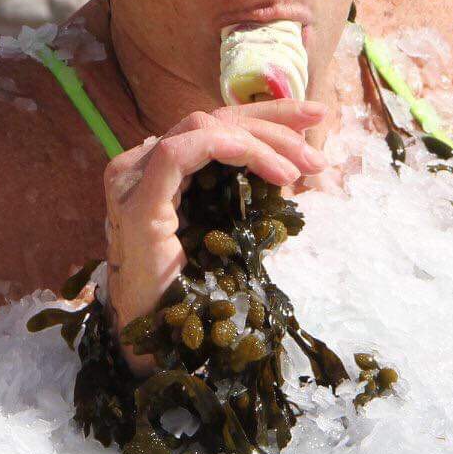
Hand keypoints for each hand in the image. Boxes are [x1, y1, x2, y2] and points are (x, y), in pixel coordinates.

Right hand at [104, 100, 328, 372]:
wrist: (155, 338)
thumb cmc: (188, 291)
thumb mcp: (224, 228)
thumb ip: (239, 193)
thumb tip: (285, 169)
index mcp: (158, 168)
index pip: (214, 124)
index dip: (265, 115)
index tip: (314, 117)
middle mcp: (139, 164)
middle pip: (211, 118)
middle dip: (273, 121)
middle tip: (319, 136)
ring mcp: (133, 179)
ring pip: (202, 126)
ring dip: (262, 140)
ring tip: (301, 169)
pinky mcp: (138, 200)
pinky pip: (183, 152)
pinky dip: (232, 149)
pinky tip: (271, 170)